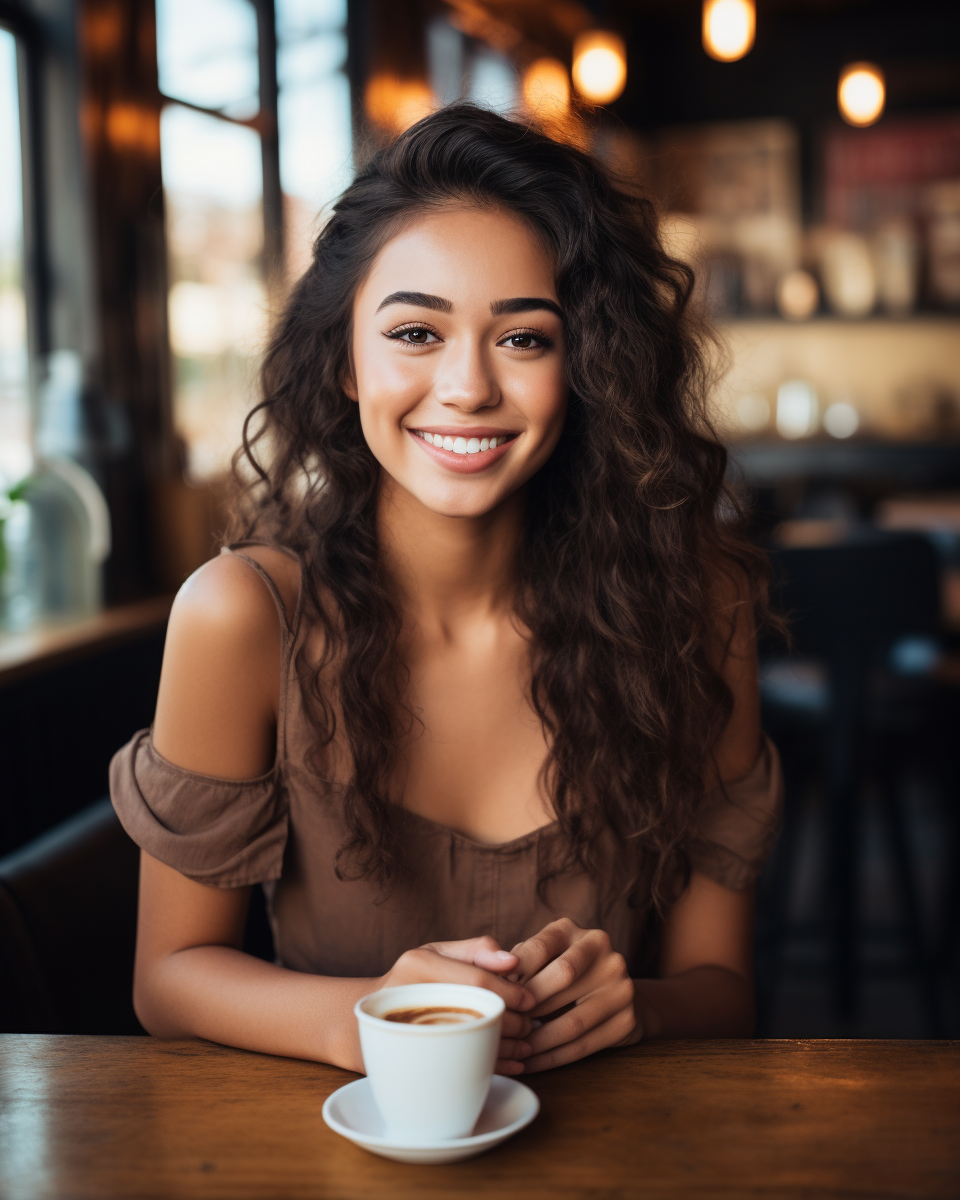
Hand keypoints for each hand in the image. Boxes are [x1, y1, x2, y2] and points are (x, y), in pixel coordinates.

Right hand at [379, 936, 535, 1074]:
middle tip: (529, 1025)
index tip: (530, 1000)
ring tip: (525, 1044)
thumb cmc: (412, 979)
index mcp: (420, 964)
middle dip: (513, 1022)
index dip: (510, 992)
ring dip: (508, 1047)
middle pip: (477, 1013)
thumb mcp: (437, 953)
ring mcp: (410, 1030)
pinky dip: (493, 1066)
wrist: (365, 1017)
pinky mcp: (413, 1060)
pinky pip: (460, 1065)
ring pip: (472, 1043)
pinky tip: (513, 1064)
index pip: (477, 981)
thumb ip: (476, 950)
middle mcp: (412, 995)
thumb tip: (513, 960)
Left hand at [509, 918, 638, 1072]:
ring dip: (538, 1040)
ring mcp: (621, 986)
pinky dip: (553, 1058)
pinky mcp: (626, 1020)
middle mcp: (604, 953)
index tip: (495, 993)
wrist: (614, 995)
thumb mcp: (544, 958)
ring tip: (514, 1050)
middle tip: (504, 1024)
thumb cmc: (562, 975)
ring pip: (572, 1019)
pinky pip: (583, 1045)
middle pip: (561, 977)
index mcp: (577, 932)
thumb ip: (520, 962)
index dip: (514, 971)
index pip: (541, 946)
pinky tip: (531, 1063)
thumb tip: (494, 979)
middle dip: (528, 1005)